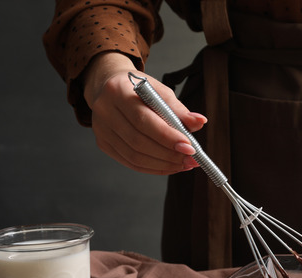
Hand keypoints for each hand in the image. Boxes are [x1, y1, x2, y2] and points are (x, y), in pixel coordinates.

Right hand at [82, 52, 206, 174]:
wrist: (109, 87)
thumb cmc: (137, 89)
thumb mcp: (159, 91)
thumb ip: (178, 109)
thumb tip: (199, 122)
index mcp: (117, 91)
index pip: (143, 119)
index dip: (167, 136)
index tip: (190, 147)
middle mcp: (104, 111)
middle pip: (138, 141)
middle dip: (169, 154)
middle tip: (191, 160)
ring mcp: (101, 130)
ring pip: (134, 156)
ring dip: (163, 164)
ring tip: (184, 164)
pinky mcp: (103, 144)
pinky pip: (131, 162)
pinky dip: (153, 167)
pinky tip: (170, 166)